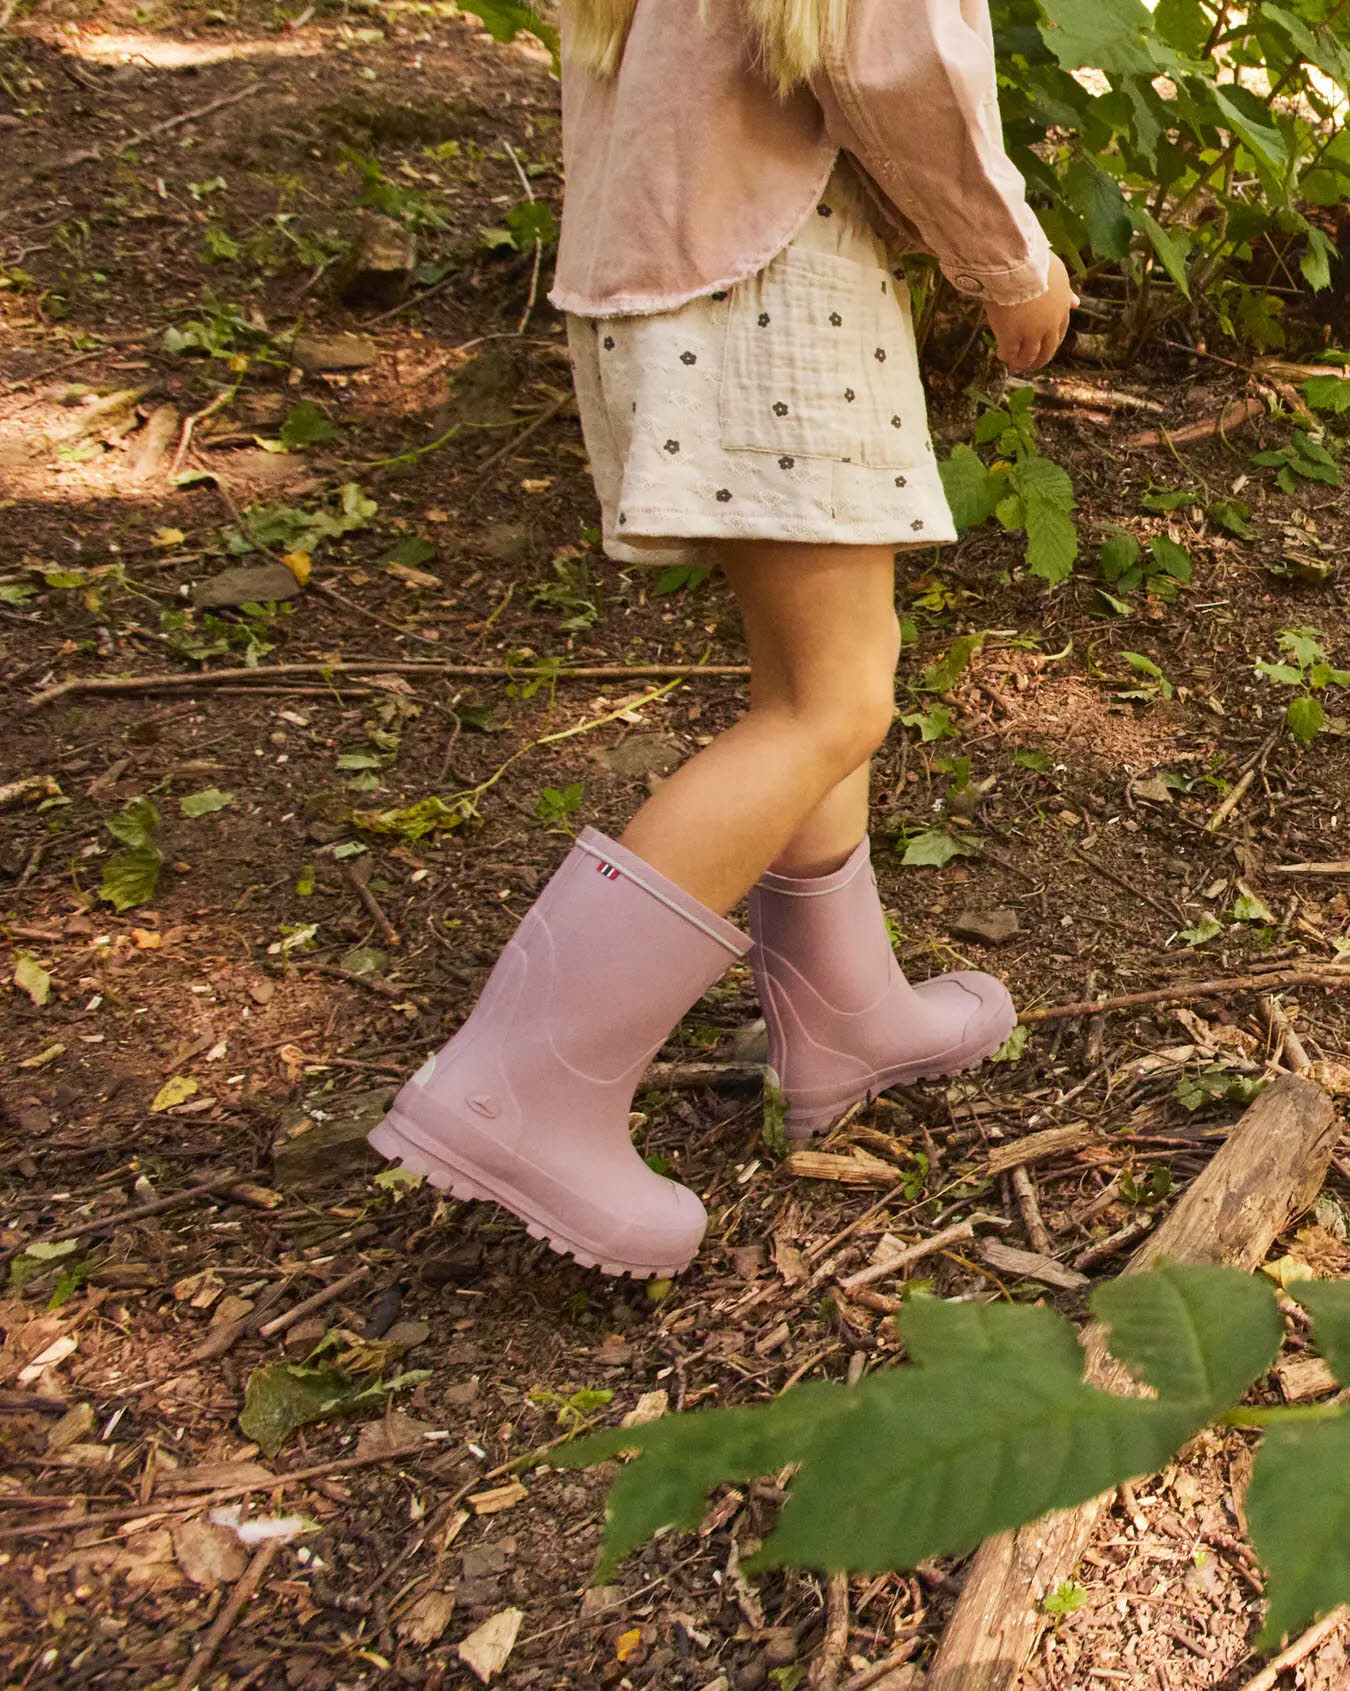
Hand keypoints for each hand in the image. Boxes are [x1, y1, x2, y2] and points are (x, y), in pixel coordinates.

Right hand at [982, 255, 1075, 370]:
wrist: (1018, 264)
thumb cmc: (1036, 261)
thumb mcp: (1059, 273)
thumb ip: (1066, 292)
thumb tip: (1077, 304)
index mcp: (1062, 308)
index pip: (1061, 331)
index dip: (1052, 341)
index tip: (1046, 347)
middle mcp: (1049, 325)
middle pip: (1047, 349)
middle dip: (1039, 359)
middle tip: (1032, 365)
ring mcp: (1031, 332)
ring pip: (1029, 355)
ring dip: (1023, 362)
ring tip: (1015, 364)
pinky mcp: (1011, 336)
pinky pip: (1009, 352)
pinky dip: (1006, 356)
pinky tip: (1001, 356)